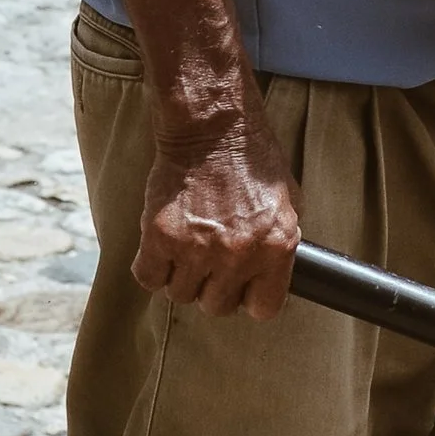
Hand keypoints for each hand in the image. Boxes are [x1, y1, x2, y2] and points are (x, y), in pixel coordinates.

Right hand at [135, 117, 300, 319]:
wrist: (212, 126)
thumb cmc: (251, 159)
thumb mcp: (286, 204)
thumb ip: (277, 246)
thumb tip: (266, 278)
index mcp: (275, 247)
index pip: (263, 309)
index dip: (249, 298)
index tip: (241, 286)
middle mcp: (237, 255)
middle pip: (217, 306)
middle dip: (212, 286)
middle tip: (208, 260)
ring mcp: (197, 248)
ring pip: (181, 295)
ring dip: (181, 276)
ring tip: (184, 247)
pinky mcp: (160, 236)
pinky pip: (148, 277)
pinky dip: (151, 267)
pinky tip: (160, 248)